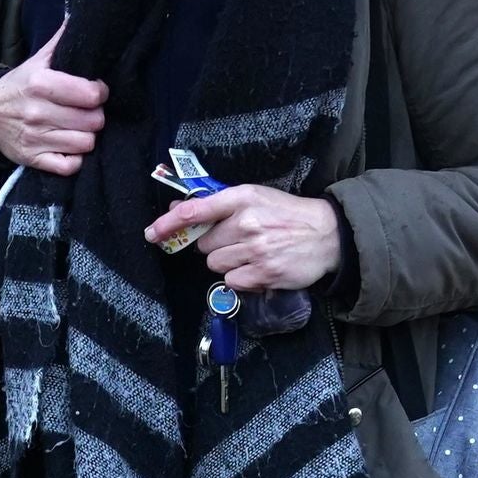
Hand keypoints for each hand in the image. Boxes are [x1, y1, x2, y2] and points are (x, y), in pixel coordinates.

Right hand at [0, 24, 106, 175]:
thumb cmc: (20, 85)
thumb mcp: (37, 60)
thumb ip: (61, 41)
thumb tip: (80, 15)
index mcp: (40, 84)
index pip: (90, 94)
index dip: (100, 92)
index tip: (96, 90)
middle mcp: (37, 112)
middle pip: (93, 121)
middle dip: (96, 115)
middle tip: (88, 111)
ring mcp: (35, 139)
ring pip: (86, 144)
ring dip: (87, 136)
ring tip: (79, 127)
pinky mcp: (32, 160)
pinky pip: (69, 167)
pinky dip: (74, 159)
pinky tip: (70, 146)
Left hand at [144, 183, 341, 289]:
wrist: (326, 234)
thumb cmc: (286, 214)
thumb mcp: (255, 197)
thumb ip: (219, 204)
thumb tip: (178, 211)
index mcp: (242, 198)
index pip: (195, 210)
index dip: (168, 223)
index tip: (152, 233)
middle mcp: (246, 223)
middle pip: (204, 244)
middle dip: (215, 244)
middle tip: (238, 239)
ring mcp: (255, 250)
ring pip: (215, 264)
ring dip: (227, 262)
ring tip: (251, 253)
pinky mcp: (263, 274)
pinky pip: (231, 281)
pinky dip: (240, 277)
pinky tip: (258, 266)